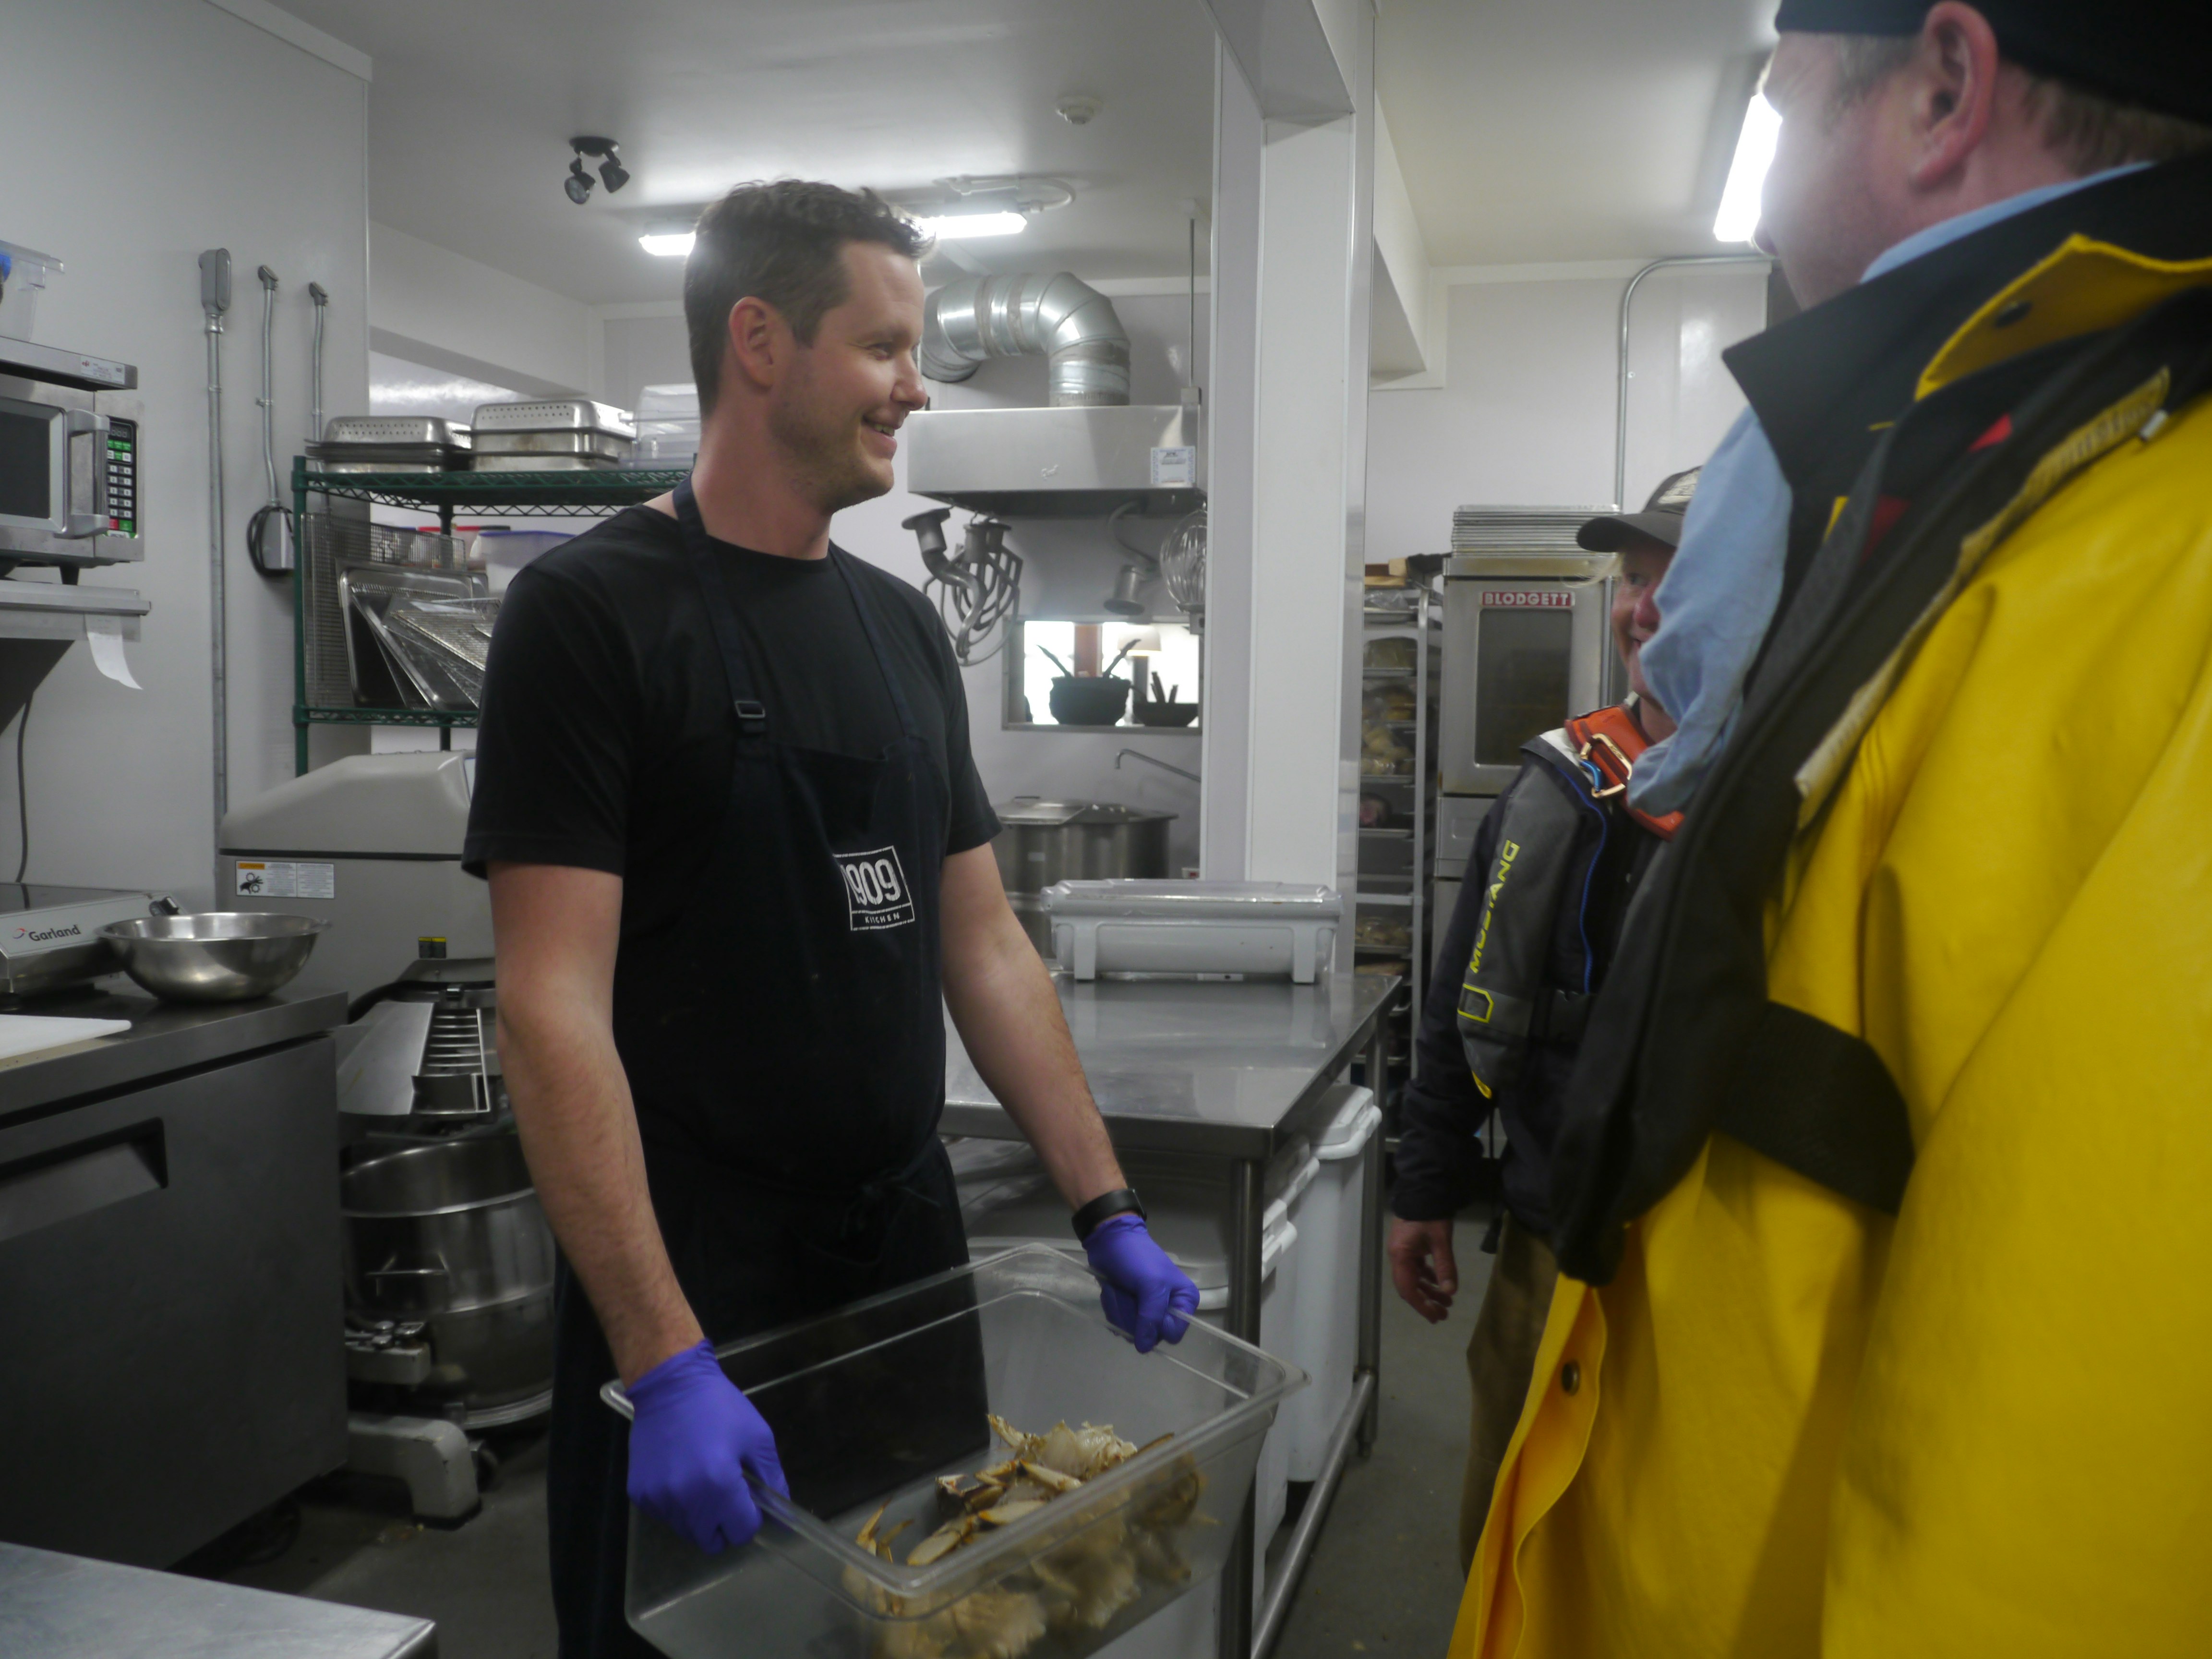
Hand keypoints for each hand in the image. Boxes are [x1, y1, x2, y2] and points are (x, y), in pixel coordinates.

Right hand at [625, 1340, 787, 1553]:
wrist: (670, 1385)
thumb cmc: (719, 1406)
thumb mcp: (757, 1437)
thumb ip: (772, 1479)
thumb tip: (779, 1511)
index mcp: (719, 1486)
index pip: (741, 1532)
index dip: (750, 1517)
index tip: (748, 1498)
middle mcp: (686, 1500)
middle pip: (712, 1541)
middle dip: (724, 1523)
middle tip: (726, 1492)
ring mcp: (659, 1499)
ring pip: (688, 1530)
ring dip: (699, 1516)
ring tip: (701, 1478)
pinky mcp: (640, 1494)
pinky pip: (666, 1515)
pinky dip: (676, 1504)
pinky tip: (679, 1473)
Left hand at [1083, 1214, 1200, 1352]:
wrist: (1110, 1241)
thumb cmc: (1137, 1258)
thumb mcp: (1151, 1285)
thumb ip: (1151, 1317)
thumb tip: (1145, 1348)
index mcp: (1185, 1300)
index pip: (1173, 1333)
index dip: (1158, 1325)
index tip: (1147, 1305)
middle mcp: (1169, 1309)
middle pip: (1151, 1335)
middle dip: (1134, 1315)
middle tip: (1130, 1293)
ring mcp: (1146, 1311)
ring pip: (1132, 1331)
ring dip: (1120, 1309)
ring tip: (1120, 1288)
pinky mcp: (1128, 1310)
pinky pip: (1119, 1324)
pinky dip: (1113, 1307)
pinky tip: (1113, 1291)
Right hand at [1389, 1217, 1458, 1323]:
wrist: (1424, 1190)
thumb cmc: (1430, 1216)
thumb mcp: (1441, 1241)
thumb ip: (1445, 1267)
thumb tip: (1450, 1292)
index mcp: (1401, 1256)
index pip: (1408, 1289)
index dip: (1421, 1305)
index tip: (1435, 1317)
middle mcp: (1398, 1257)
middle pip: (1409, 1286)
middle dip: (1426, 1302)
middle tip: (1443, 1315)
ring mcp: (1403, 1251)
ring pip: (1414, 1278)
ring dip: (1429, 1291)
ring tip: (1447, 1302)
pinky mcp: (1410, 1246)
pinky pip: (1416, 1268)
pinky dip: (1428, 1278)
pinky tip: (1440, 1283)